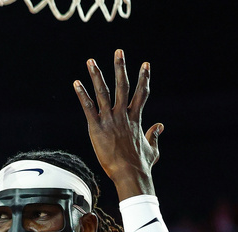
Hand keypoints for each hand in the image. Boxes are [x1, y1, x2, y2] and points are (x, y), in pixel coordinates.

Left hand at [73, 49, 161, 199]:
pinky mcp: (97, 128)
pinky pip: (88, 107)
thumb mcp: (152, 149)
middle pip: (123, 86)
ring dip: (97, 75)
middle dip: (121, 67)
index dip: (144, 78)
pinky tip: (76, 83)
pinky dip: (82, 94)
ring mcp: (110, 120)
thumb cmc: (141, 165)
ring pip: (103, 92)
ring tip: (91, 61)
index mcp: (136, 119)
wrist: (130, 174)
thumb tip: (160, 126)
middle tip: (119, 51)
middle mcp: (123, 115)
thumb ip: (154, 135)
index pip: (141, 94)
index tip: (146, 64)